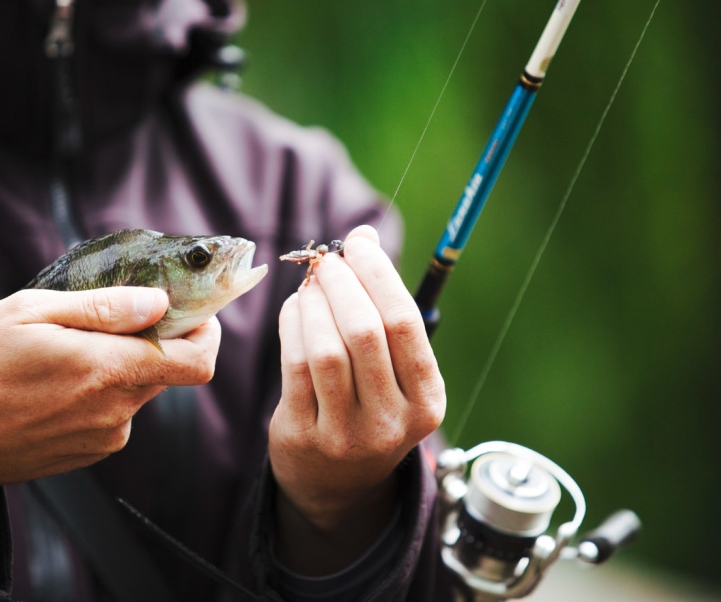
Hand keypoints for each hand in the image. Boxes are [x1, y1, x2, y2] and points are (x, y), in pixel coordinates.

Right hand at [0, 287, 219, 508]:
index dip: (207, 332)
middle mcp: (115, 410)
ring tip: (71, 350)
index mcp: (105, 370)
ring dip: (124, 366)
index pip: (197, 361)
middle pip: (171, 371)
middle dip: (158, 340)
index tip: (193, 310)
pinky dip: (102, 392)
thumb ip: (103, 307)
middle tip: (118, 316)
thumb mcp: (29, 312)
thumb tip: (158, 302)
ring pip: (141, 390)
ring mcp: (103, 436)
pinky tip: (59, 382)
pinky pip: (116, 413)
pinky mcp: (88, 453)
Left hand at [269, 226, 444, 572]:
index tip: (358, 243)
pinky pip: (295, 366)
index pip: (403, 323)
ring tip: (311, 285)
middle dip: (342, 283)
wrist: (335, 483)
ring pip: (325, 348)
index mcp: (428, 400)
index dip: (378, 274)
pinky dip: (292, 325)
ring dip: (313, 303)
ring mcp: (347, 435)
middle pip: (365, 332)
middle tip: (329, 261)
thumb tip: (362, 237)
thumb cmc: (369, 404)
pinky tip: (294, 309)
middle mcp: (393, 422)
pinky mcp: (304, 436)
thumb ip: (384, 308)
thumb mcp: (394, 371)